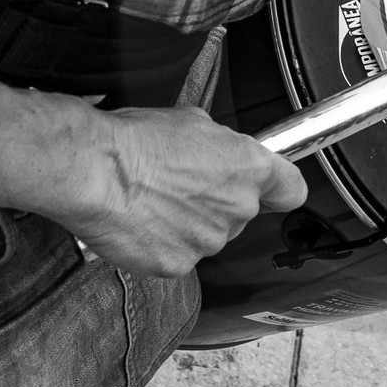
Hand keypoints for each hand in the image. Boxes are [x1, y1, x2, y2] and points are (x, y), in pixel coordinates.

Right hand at [69, 105, 307, 278]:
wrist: (94, 171)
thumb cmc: (136, 141)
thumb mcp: (190, 121)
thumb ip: (219, 145)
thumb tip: (215, 151)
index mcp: (249, 168)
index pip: (292, 190)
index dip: (280, 190)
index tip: (271, 190)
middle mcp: (237, 208)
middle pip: (241, 212)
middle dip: (216, 202)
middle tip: (180, 185)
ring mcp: (209, 241)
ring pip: (207, 236)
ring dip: (187, 224)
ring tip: (151, 201)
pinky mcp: (178, 265)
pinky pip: (176, 256)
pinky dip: (160, 244)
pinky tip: (139, 223)